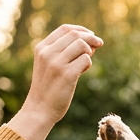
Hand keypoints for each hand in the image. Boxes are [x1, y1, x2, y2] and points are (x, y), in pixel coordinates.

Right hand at [8, 24, 102, 139]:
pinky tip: (82, 72)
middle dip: (91, 38)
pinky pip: (86, 60)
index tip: (91, 35)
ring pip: (82, 45)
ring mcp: (56, 63)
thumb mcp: (50, 65)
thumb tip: (91, 42)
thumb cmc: (48, 88)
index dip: (81, 30)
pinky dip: (88, 64)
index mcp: (42, 48)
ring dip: (89, 52)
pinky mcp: (67, 74)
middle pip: (75, 35)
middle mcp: (48, 53)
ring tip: (84, 64)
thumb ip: (65, 52)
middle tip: (99, 44)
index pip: (65, 29)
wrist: (39, 110)